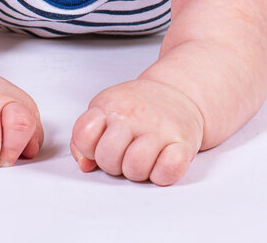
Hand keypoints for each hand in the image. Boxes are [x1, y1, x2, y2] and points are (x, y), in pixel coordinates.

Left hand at [70, 78, 204, 185]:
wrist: (177, 93)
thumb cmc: (137, 109)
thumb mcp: (105, 112)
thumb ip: (85, 138)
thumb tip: (85, 164)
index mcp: (109, 106)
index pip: (84, 137)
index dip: (90, 148)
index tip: (101, 142)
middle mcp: (133, 115)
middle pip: (108, 158)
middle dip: (113, 164)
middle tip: (125, 153)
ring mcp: (159, 128)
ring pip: (135, 168)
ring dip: (138, 171)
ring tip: (144, 157)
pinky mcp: (183, 143)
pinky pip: (167, 171)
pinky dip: (162, 174)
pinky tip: (161, 160)